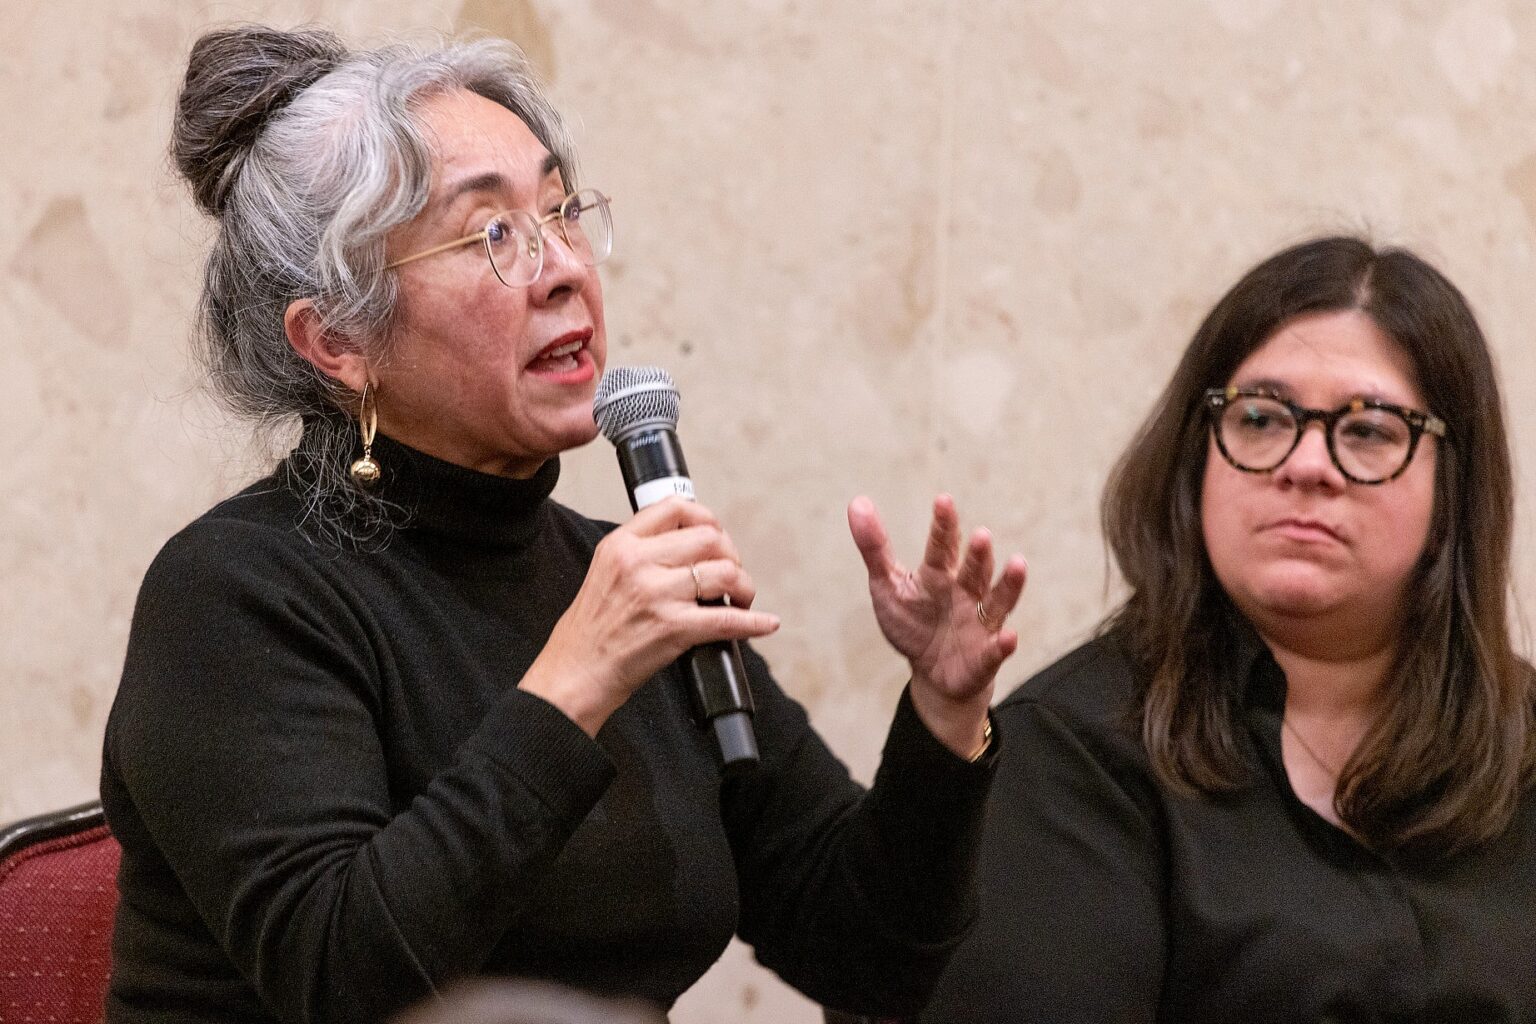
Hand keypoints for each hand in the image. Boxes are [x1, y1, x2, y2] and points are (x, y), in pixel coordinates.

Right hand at [522, 498, 779, 735]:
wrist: (574, 673)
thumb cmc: (591, 630)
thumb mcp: (605, 572)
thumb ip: (641, 553)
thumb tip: (690, 544)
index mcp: (621, 545)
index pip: (675, 508)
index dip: (707, 518)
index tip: (716, 536)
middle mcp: (639, 563)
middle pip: (709, 538)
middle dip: (732, 555)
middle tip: (731, 576)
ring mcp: (657, 595)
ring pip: (725, 572)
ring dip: (744, 587)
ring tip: (742, 600)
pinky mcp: (672, 628)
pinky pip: (728, 620)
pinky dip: (755, 622)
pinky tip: (766, 623)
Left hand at [847, 494, 1026, 757]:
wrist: (933, 673)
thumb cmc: (912, 622)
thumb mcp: (887, 585)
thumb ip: (874, 547)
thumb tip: (857, 501)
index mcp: (939, 574)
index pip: (942, 547)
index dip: (943, 526)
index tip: (943, 501)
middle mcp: (965, 593)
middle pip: (975, 570)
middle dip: (978, 554)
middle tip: (981, 535)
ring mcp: (979, 623)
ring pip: (997, 601)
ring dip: (1008, 584)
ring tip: (1018, 564)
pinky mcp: (985, 657)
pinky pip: (996, 650)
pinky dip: (1004, 645)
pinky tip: (1009, 638)